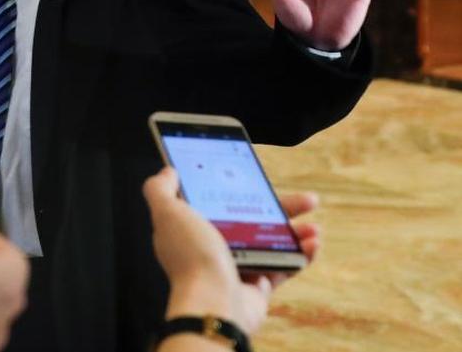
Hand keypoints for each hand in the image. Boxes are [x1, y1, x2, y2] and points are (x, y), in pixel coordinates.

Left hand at [143, 168, 319, 335]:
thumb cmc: (192, 257)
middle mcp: (215, 246)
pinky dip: (301, 256)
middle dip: (282, 208)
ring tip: (314, 229)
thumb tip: (167, 171)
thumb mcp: (168, 213)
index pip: (220, 202)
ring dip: (296, 233)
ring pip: (273, 242)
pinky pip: (284, 266)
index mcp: (194, 228)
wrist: (214, 302)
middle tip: (307, 201)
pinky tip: (313, 246)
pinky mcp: (257, 285)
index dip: (240, 189)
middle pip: (254, 219)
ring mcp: (238, 266)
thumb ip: (160, 189)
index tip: (261, 179)